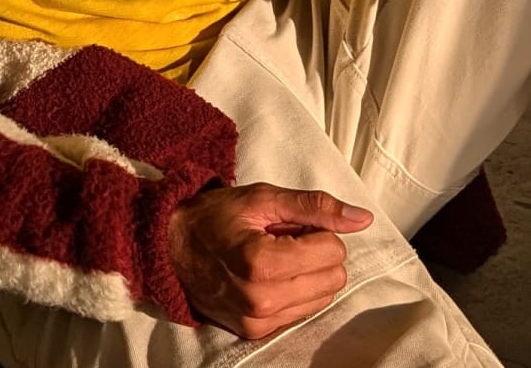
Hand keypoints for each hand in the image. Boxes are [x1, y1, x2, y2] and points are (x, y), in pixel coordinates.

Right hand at [167, 182, 372, 338]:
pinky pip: (303, 313)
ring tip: (274, 259)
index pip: (333, 250)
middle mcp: (261, 299)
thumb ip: (315, 207)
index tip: (288, 226)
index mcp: (262, 262)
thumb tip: (361, 219)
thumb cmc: (213, 217)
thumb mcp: (262, 199)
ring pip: (323, 298)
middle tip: (283, 241)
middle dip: (317, 254)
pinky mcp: (255, 332)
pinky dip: (294, 293)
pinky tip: (268, 279)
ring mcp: (258, 320)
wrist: (169, 246)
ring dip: (308, 275)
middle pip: (334, 278)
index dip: (317, 231)